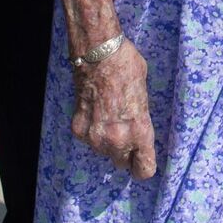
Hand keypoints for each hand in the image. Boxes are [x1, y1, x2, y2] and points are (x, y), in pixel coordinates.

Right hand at [70, 39, 156, 178]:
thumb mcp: (144, 95)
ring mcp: (94, 136)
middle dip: (125, 152)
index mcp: (139, 131)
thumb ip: (140, 118)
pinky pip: (88, 138)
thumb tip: (135, 128)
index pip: (144, 170)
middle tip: (124, 131)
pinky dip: (91, 129)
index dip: (144, 165)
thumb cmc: (127, 66)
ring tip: (108, 115)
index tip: (142, 158)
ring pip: (103, 151)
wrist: (97, 52)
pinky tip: (94, 110)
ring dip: (106, 140)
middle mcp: (117, 139)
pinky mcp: (78, 129)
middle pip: (122, 163)